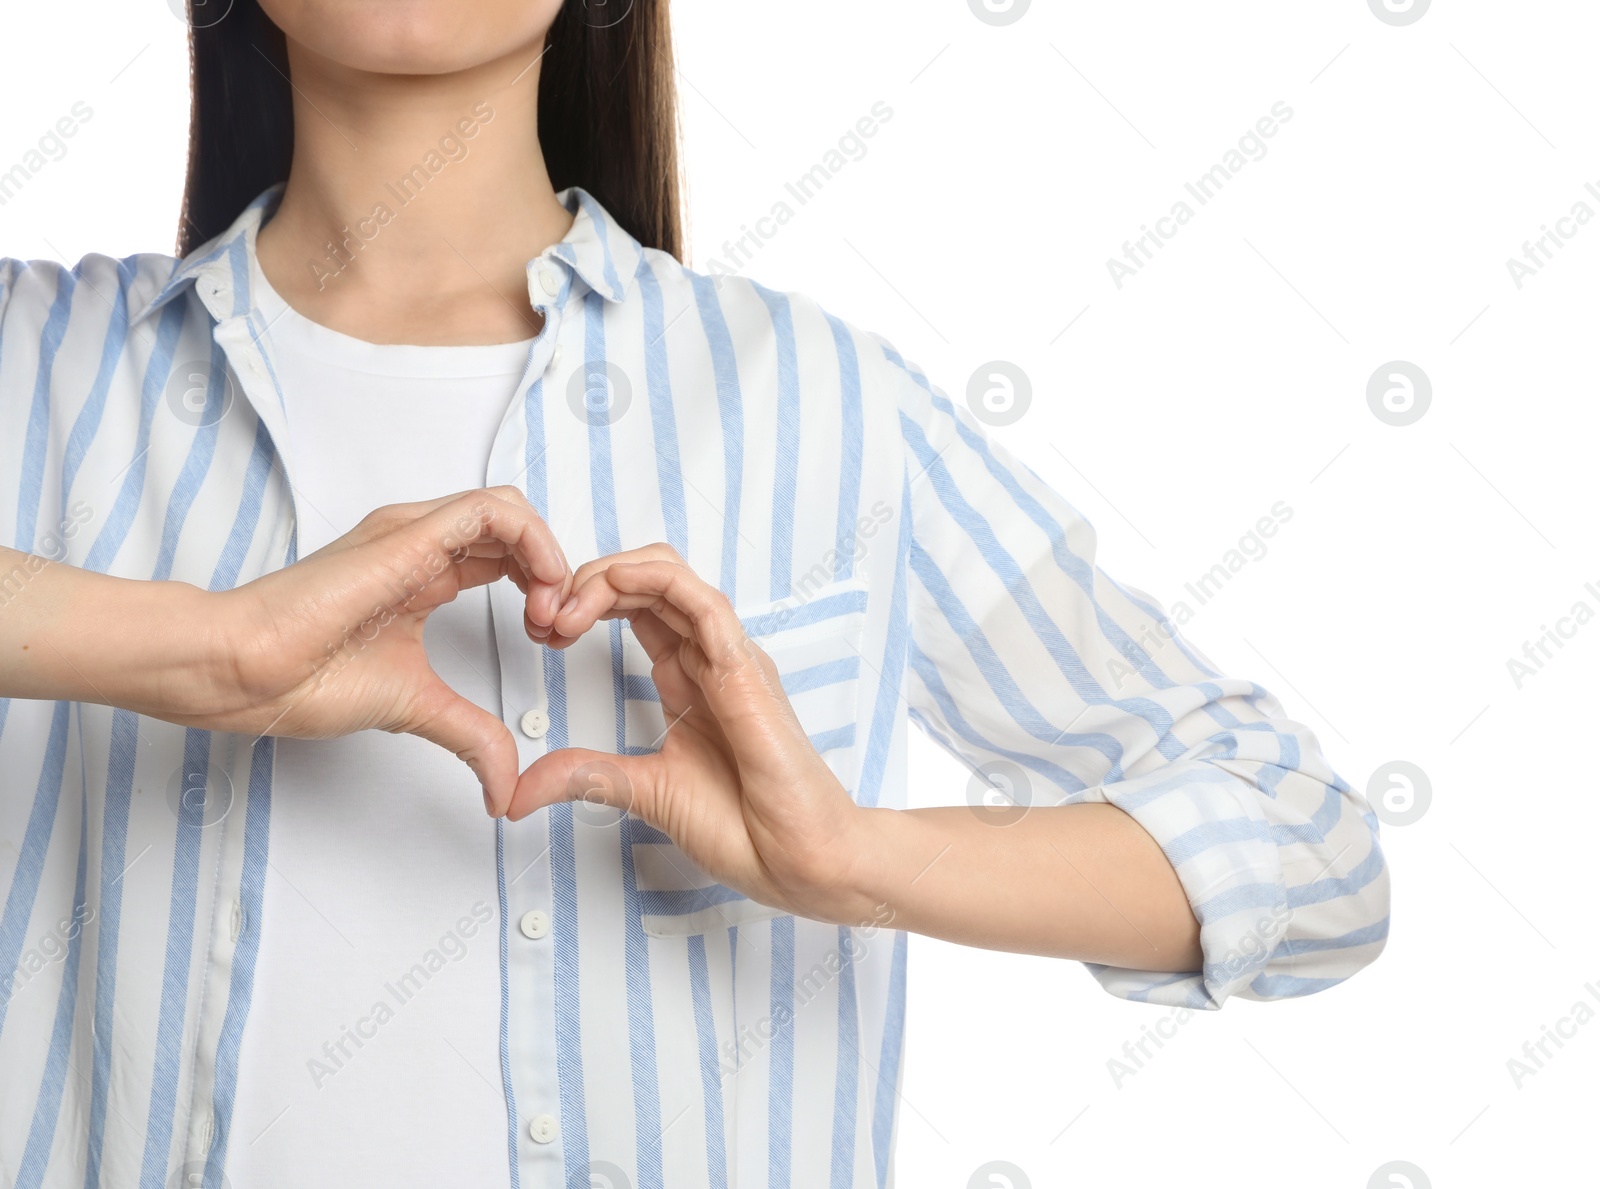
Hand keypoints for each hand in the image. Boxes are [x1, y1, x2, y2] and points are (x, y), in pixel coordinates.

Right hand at [188, 487, 570, 813]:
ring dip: (547, 556)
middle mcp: (420, 544)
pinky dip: (531, 541)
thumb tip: (502, 786)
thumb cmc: (303, 679)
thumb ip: (470, 736)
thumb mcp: (418, 707)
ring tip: (548, 612)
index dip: (543, 588)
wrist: (246, 672)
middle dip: (553, 574)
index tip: (549, 640)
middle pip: (514, 528)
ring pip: (507, 507)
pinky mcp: (406, 535)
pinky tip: (539, 588)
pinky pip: (488, 510)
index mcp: (423, 574)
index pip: (505, 554)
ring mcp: (412, 533)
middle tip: (556, 629)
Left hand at [510, 544, 872, 922]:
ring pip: (669, 576)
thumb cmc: (748, 829)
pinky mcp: (744, 667)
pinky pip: (700, 600)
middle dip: (584, 583)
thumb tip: (523, 787)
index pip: (635, 608)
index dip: (582, 604)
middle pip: (646, 581)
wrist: (798, 860)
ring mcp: (730, 658)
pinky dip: (651, 581)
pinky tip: (609, 589)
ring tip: (564, 608)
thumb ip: (589, 777)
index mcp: (688, 680)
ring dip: (608, 577)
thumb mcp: (645, 793)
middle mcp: (709, 658)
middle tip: (541, 616)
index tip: (540, 633)